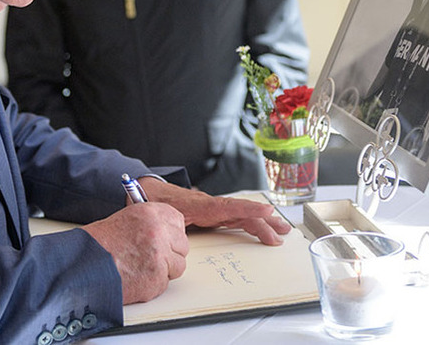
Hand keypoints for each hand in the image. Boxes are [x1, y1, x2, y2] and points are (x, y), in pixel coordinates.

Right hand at [82, 202, 188, 303]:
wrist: (85, 265)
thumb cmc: (99, 244)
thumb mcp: (128, 220)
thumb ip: (151, 223)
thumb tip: (167, 231)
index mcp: (151, 213)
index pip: (178, 221)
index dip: (172, 233)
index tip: (166, 238)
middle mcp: (158, 232)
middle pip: (182, 245)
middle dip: (170, 253)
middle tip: (150, 256)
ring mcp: (159, 256)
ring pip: (177, 266)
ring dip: (163, 270)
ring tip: (141, 267)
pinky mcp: (157, 278)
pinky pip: (165, 283)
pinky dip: (153, 283)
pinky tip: (137, 276)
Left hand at [137, 177, 292, 245]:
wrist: (146, 190)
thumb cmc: (152, 201)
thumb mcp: (158, 214)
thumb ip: (170, 225)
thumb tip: (179, 238)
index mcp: (199, 205)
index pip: (227, 207)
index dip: (247, 209)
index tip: (266, 211)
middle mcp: (209, 205)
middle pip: (240, 213)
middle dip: (263, 221)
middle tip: (282, 232)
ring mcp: (212, 209)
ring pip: (241, 215)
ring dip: (262, 222)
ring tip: (280, 230)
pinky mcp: (211, 213)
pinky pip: (234, 217)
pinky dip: (250, 222)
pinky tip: (262, 228)